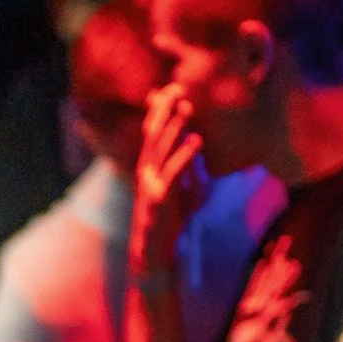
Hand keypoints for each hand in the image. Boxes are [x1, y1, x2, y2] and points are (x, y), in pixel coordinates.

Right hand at [130, 83, 210, 277]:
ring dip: (174, 127)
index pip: (154, 131)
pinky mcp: (158, 201)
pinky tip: (195, 141)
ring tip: (188, 109)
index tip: (175, 88)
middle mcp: (146, 172)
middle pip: (153, 134)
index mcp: (150, 166)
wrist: (156, 253)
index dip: (162, 110)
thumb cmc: (171, 219)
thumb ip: (188, 166)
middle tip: (178, 88)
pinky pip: (173, 173)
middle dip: (165, 111)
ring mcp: (149, 185)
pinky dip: (184, 155)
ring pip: (160, 149)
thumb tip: (196, 142)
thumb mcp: (184, 188)